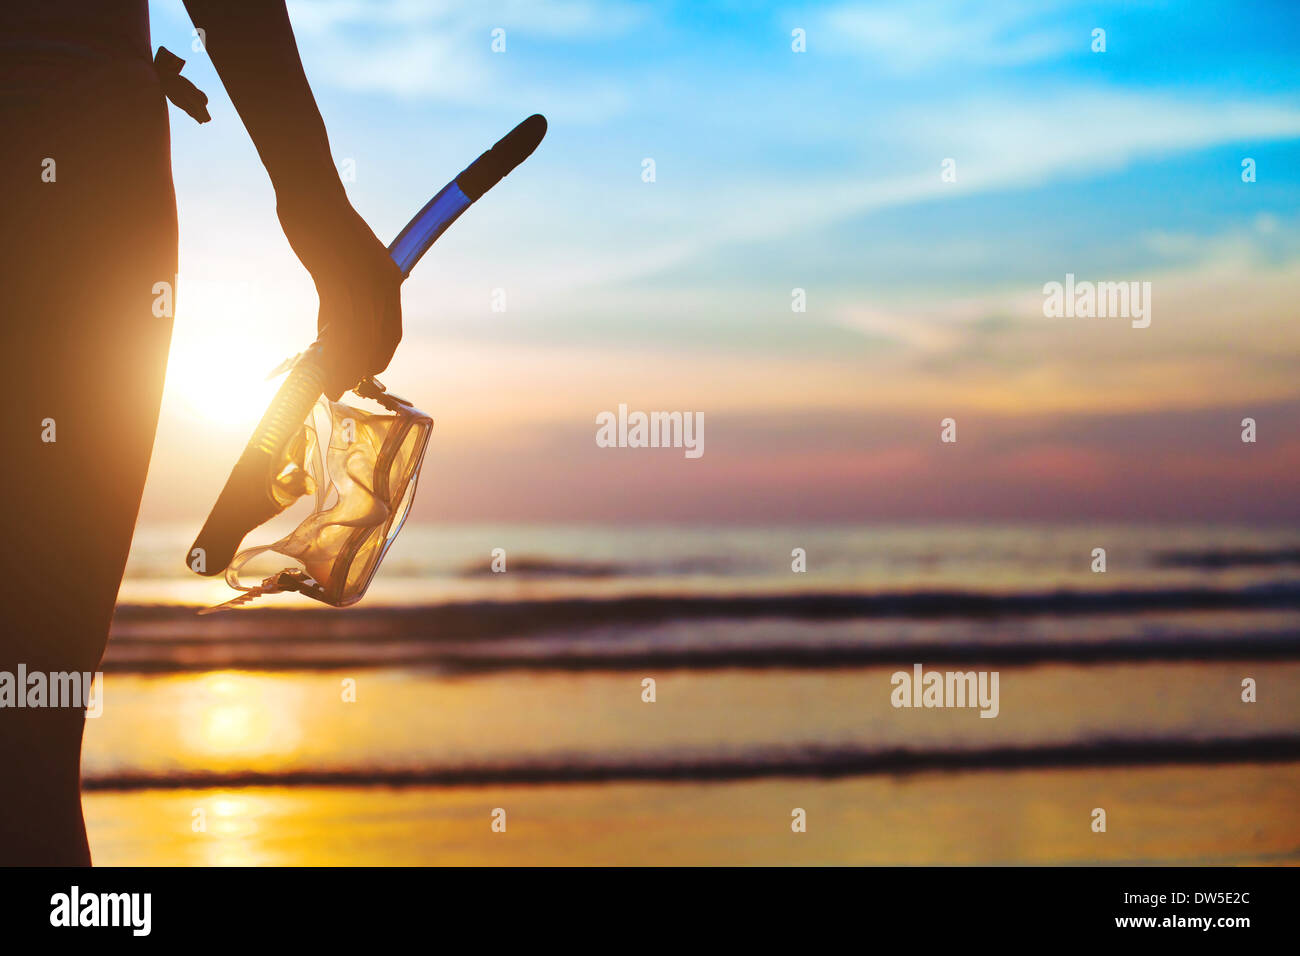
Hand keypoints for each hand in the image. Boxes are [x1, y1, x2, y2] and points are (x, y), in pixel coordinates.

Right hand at [276, 187, 401, 398]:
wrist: (313, 196)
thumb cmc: (324, 228)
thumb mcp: (342, 267)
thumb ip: (340, 299)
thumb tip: (331, 332)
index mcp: (388, 280)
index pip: (391, 331)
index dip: (380, 356)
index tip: (367, 371)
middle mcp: (381, 284)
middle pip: (378, 340)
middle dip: (362, 368)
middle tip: (344, 386)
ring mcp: (362, 282)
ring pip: (359, 338)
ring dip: (345, 366)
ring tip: (332, 385)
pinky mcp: (338, 278)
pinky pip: (338, 324)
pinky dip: (331, 347)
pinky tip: (320, 360)